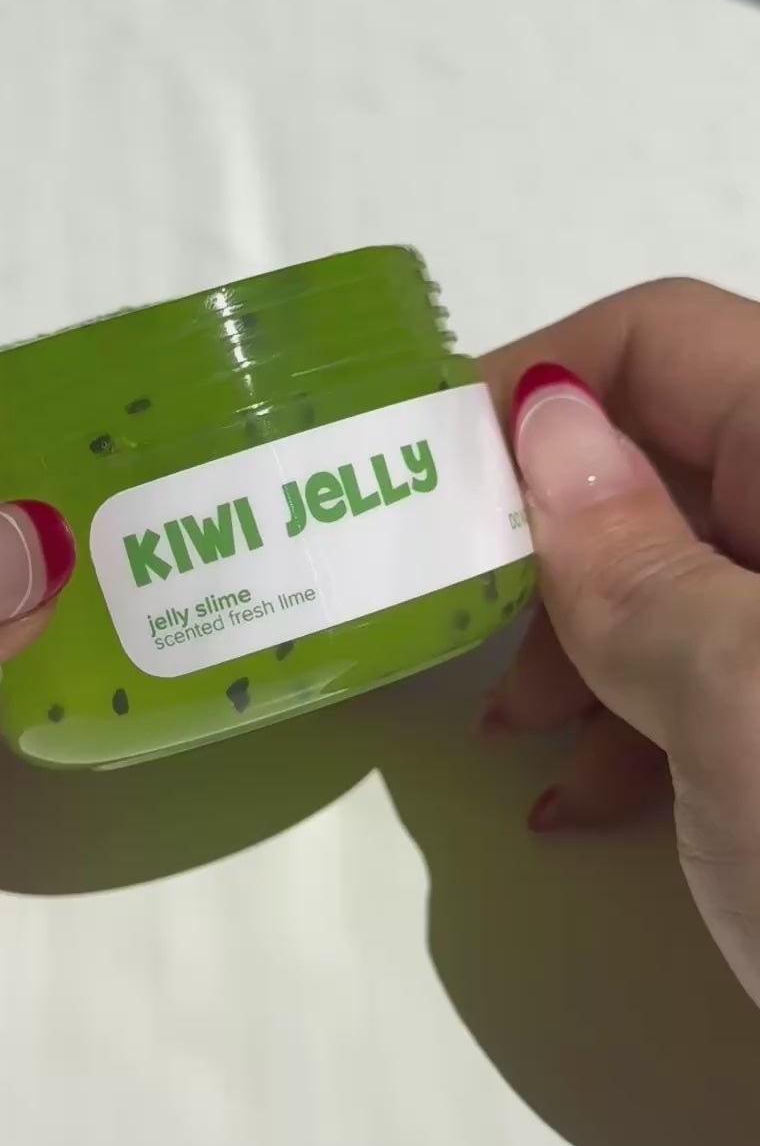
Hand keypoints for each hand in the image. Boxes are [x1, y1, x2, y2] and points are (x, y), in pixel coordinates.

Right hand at [481, 278, 759, 1005]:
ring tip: (504, 732)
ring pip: (680, 577)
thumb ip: (628, 555)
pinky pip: (718, 678)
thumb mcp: (738, 693)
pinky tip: (576, 803)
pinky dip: (639, 722)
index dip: (536, 379)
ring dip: (576, 640)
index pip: (667, 342)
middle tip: (445, 616)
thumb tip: (540, 416)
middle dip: (544, 532)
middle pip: (666, 460)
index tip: (417, 468)